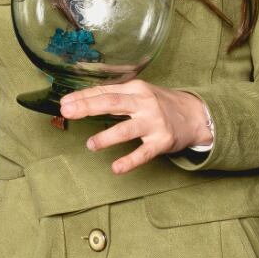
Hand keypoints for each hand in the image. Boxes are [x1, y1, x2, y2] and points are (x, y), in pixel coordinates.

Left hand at [59, 80, 211, 174]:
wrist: (195, 115)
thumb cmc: (159, 104)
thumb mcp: (139, 93)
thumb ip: (114, 96)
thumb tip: (80, 100)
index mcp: (135, 89)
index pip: (104, 91)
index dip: (82, 97)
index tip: (63, 103)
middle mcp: (144, 103)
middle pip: (112, 103)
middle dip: (88, 107)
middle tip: (67, 112)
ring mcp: (154, 122)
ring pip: (127, 129)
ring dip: (107, 137)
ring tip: (90, 145)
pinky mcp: (162, 141)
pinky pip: (144, 153)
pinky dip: (129, 161)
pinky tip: (116, 168)